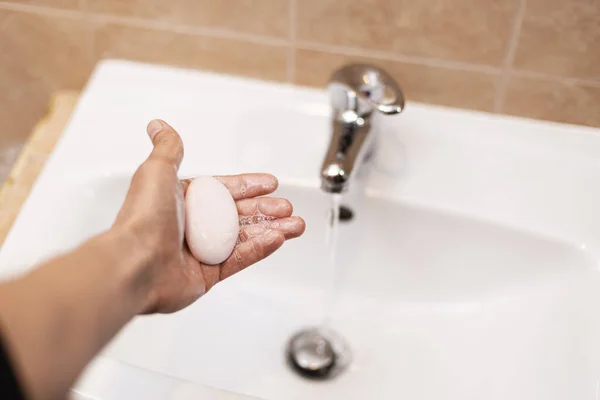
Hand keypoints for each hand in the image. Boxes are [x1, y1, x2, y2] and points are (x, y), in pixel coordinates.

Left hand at [113, 120, 304, 313]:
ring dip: (272, 229)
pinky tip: (278, 238)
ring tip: (295, 224)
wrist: (135, 263)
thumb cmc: (142, 217)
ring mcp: (200, 251)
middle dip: (266, 210)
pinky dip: (260, 248)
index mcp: (183, 201)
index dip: (248, 186)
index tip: (270, 183)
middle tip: (287, 207)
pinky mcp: (207, 275)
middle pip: (239, 215)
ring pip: (245, 237)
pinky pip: (239, 259)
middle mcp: (192, 226)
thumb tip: (158, 125)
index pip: (223, 190)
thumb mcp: (156, 171)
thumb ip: (168, 148)